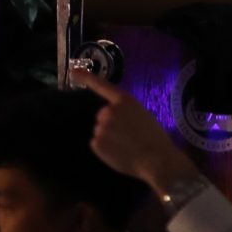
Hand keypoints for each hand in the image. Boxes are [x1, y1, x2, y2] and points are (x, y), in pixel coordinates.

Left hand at [70, 69, 197, 190]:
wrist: (157, 160)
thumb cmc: (155, 139)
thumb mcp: (144, 115)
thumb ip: (126, 112)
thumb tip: (116, 116)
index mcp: (125, 101)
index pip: (102, 86)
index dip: (87, 78)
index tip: (73, 71)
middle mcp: (109, 111)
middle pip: (103, 116)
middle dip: (111, 124)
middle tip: (129, 136)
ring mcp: (100, 127)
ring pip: (100, 130)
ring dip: (109, 137)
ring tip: (127, 146)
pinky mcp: (96, 143)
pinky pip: (97, 143)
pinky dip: (105, 149)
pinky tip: (120, 153)